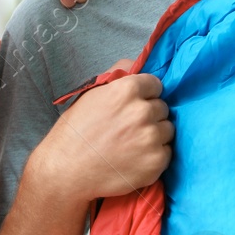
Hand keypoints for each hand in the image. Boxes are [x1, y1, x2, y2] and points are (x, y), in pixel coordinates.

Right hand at [28, 64, 172, 202]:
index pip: (155, 85)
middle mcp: (142, 112)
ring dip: (154, 135)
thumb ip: (118, 73)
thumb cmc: (74, 131)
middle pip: (162, 108)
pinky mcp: (156, 162)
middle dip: (150, 115)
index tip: (133, 106)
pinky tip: (134, 159)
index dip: (145, 95)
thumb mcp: (91, 93)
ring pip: (167, 130)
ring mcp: (151, 138)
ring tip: (132, 144)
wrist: (66, 171)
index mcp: (127, 90)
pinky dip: (154, 156)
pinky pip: (166, 152)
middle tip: (129, 128)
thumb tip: (138, 64)